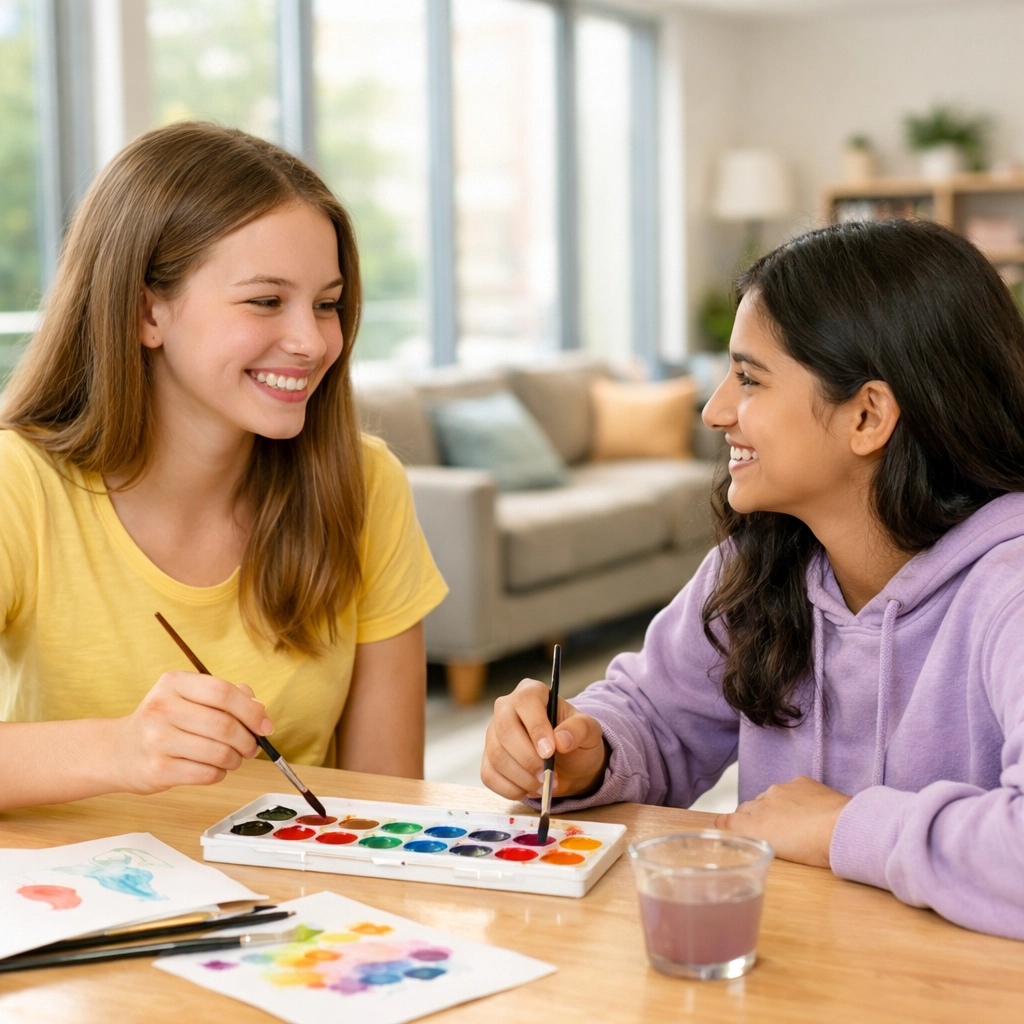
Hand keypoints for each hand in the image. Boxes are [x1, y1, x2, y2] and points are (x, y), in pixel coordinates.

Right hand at [111, 672, 273, 793]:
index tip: (265, 726)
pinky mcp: (157, 769)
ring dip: (235, 759)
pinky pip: (206, 774)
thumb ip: (227, 696)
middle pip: (224, 725)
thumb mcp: (189, 697)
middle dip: (248, 740)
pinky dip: (219, 773)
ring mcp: (157, 739)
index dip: (251, 711)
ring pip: (218, 752)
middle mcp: (162, 708)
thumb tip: (260, 709)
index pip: (223, 692)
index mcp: (174, 683)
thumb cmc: (165, 722)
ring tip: (233, 758)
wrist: (119, 751)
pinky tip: (213, 768)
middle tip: (252, 746)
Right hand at [481, 678, 607, 800]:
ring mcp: (494, 734)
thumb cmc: (575, 740)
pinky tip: (530, 789)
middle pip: (505, 729)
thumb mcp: (588, 730)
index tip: (549, 751)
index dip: (536, 726)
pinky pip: (489, 775)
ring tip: (545, 785)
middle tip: (547, 776)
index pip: (525, 701)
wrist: (569, 763)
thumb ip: (579, 729)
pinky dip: (511, 789)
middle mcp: (506, 708)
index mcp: (532, 692)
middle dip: (527, 758)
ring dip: (522, 777)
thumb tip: (561, 740)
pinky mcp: (488, 758)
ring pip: (496, 755)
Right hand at [715, 776, 851, 867]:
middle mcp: (765, 799)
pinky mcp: (804, 782)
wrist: (845, 828)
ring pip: (771, 796)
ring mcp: (785, 789)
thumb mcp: (771, 848)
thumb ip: (742, 831)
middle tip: (767, 832)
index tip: (731, 828)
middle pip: (751, 806)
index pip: (732, 818)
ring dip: (776, 806)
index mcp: (755, 820)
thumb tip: (722, 823)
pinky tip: (808, 811)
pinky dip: (795, 798)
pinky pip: (792, 788)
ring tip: (792, 824)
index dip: (732, 824)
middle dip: (754, 815)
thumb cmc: (814, 847)